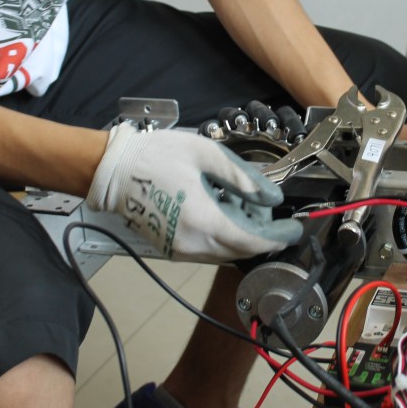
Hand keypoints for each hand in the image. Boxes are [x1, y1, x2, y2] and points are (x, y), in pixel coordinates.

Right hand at [86, 122, 300, 261]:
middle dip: (260, 233)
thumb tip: (271, 197)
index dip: (278, 236)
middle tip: (262, 205)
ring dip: (241, 235)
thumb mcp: (206, 154)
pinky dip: (222, 236)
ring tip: (239, 202)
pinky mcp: (171, 249)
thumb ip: (243, 178)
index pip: (252, 241)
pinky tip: (220, 210)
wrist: (113, 170)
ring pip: (225, 253)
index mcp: (203, 220)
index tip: (294, 228)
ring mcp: (179, 250)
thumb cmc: (156, 156)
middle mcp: (192, 244)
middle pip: (241, 250)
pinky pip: (207, 251)